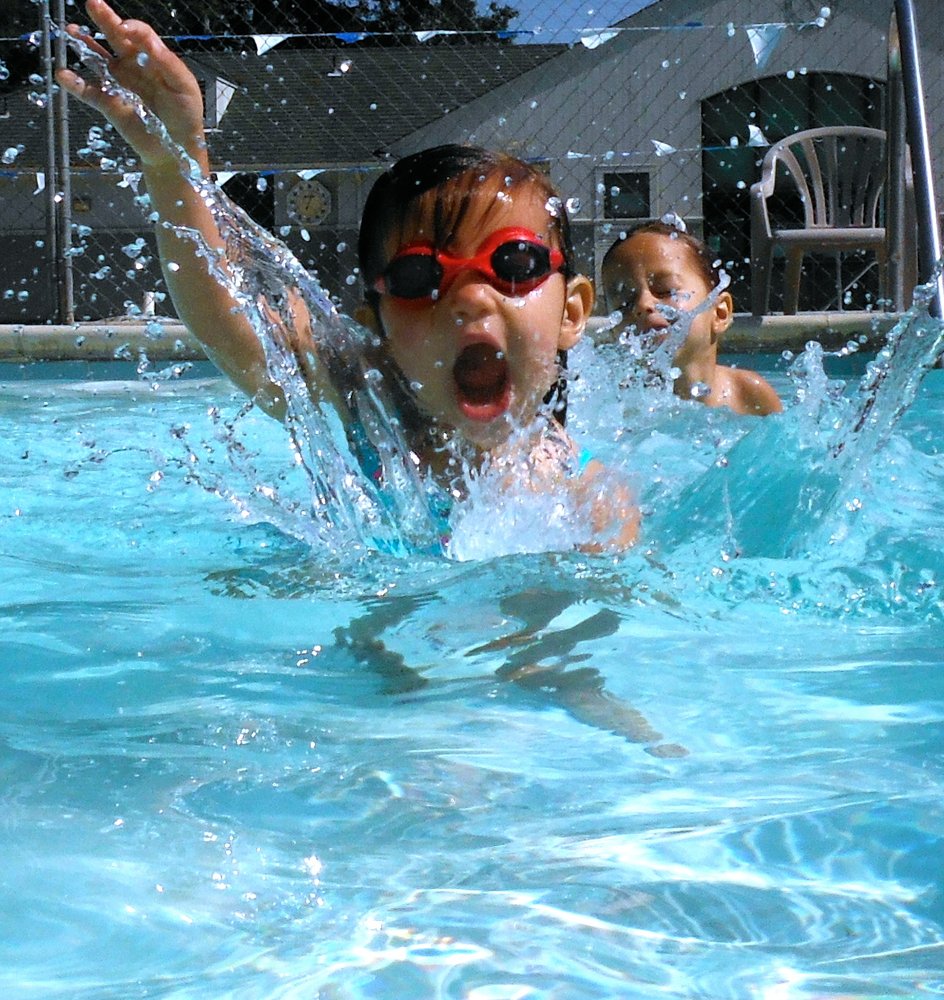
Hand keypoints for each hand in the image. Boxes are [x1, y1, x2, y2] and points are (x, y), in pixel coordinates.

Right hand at [56, 0, 207, 171]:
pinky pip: (90, 92)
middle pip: (116, 38)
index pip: (141, 36)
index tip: (126, 29)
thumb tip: (148, 41)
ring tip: (72, 30)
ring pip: (98, 60)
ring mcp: (120, 84)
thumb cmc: (185, 117)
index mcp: (154, 60)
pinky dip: (76, 84)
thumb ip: (168, 64)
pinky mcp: (110, 104)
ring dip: (85, 45)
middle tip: (93, 3)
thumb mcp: (184, 87)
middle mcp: (134, 67)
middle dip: (105, 20)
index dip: (133, 29)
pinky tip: (65, 75)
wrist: (178, 150)